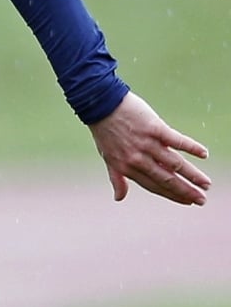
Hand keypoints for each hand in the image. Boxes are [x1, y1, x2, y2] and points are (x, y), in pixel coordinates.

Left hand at [88, 91, 210, 204]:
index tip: (188, 202)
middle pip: (167, 178)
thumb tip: (119, 198)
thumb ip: (117, 178)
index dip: (172, 195)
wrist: (100, 105)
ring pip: (175, 163)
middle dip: (186, 191)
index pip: (155, 186)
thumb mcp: (107, 158)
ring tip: (206, 183)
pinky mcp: (154, 128)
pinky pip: (176, 140)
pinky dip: (191, 147)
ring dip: (193, 175)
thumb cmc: (105, 132)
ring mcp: (147, 144)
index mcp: (127, 168)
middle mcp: (138, 159)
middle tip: (202, 200)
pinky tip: (204, 154)